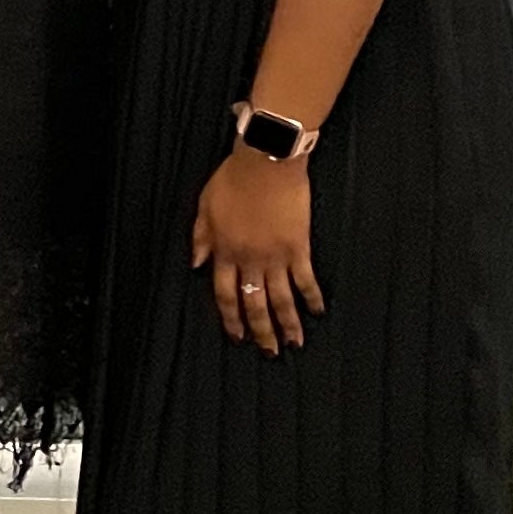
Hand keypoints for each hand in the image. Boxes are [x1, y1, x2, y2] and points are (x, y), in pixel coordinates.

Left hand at [189, 144, 322, 353]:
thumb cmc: (233, 179)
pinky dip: (312, 297)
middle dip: (261, 330)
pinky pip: (305, 279)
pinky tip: (317, 312)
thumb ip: (200, 237)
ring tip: (294, 344)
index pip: (225, 294)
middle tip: (268, 352)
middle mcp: (249, 259)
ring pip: (281, 299)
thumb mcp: (204, 207)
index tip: (237, 335)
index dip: (230, 318)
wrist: (266, 161)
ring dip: (287, 324)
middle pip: (254, 304)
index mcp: (224, 251)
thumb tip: (195, 263)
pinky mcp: (298, 247)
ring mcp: (275, 255)